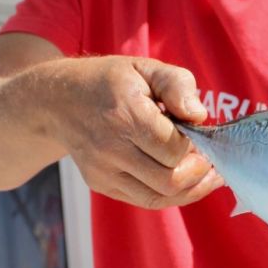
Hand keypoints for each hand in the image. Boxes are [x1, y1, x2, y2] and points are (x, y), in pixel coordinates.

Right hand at [45, 54, 223, 208]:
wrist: (57, 101)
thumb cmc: (110, 81)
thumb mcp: (145, 67)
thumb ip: (177, 85)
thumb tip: (199, 116)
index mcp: (124, 114)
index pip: (173, 148)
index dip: (195, 145)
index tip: (200, 135)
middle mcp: (109, 147)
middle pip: (169, 180)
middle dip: (198, 173)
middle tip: (210, 160)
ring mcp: (102, 170)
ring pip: (158, 198)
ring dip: (190, 190)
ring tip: (206, 175)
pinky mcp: (100, 184)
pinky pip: (144, 200)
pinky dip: (170, 195)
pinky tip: (184, 181)